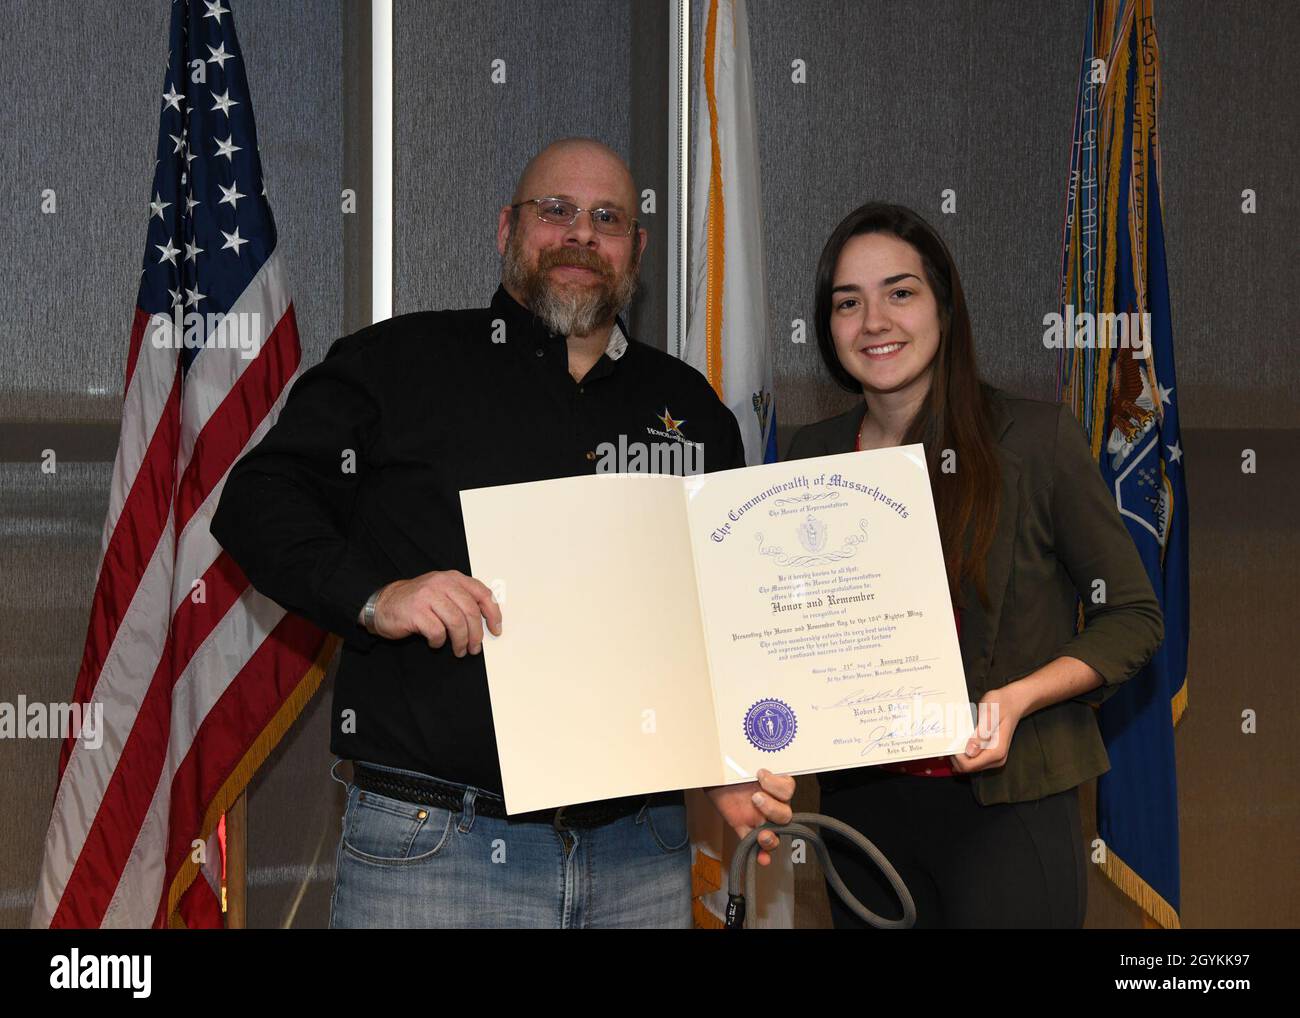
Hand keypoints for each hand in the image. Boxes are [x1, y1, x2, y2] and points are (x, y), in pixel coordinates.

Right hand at [368, 570, 501, 654]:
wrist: (383, 603)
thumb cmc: (417, 602)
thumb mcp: (442, 592)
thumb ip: (463, 599)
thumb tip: (487, 621)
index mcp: (453, 578)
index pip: (482, 593)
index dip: (493, 613)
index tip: (495, 629)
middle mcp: (442, 583)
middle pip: (470, 611)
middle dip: (476, 634)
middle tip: (474, 648)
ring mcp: (428, 596)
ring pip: (456, 623)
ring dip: (461, 642)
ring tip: (459, 650)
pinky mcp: (416, 612)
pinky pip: (437, 632)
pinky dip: (439, 642)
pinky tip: (435, 643)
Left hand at [704, 769, 795, 865]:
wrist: (710, 776)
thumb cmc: (727, 767)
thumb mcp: (739, 762)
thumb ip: (747, 762)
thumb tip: (747, 758)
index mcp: (772, 784)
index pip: (787, 788)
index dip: (777, 784)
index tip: (760, 774)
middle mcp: (770, 802)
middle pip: (785, 814)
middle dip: (772, 808)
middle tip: (754, 798)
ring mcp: (759, 817)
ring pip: (775, 832)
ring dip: (772, 836)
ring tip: (762, 835)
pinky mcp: (744, 828)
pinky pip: (756, 845)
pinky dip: (761, 854)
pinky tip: (762, 858)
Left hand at [948, 685, 1025, 772]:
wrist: (1012, 703)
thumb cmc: (1001, 705)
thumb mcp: (989, 713)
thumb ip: (981, 733)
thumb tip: (970, 751)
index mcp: (996, 752)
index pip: (969, 765)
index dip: (956, 756)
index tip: (950, 741)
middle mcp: (996, 759)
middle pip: (967, 768)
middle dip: (955, 755)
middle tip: (950, 738)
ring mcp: (993, 758)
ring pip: (968, 764)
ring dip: (958, 753)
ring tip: (955, 737)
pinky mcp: (989, 754)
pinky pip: (971, 758)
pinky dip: (963, 751)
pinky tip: (960, 738)